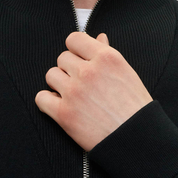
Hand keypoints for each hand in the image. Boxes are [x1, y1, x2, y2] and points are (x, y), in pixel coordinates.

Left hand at [35, 31, 152, 151]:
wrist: (136, 139)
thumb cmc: (136, 108)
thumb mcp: (127, 73)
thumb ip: (108, 53)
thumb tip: (98, 37)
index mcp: (106, 57)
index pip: (74, 39)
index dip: (76, 50)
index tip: (80, 60)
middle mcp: (88, 71)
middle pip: (62, 58)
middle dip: (69, 70)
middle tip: (82, 85)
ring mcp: (74, 92)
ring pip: (51, 75)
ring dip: (59, 85)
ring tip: (73, 96)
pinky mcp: (64, 113)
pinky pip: (41, 98)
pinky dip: (47, 102)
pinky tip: (60, 106)